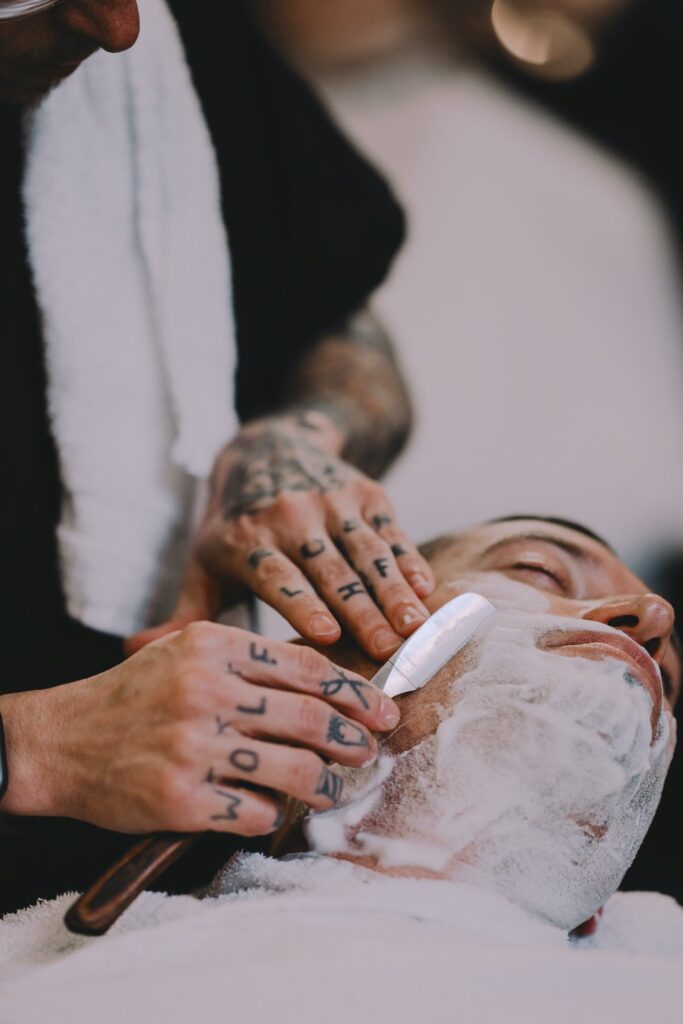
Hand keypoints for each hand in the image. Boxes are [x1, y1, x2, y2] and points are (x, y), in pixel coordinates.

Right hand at [0, 623, 399, 835]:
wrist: (61, 741)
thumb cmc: (134, 695)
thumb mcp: (187, 652)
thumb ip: (250, 660)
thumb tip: (326, 682)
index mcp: (213, 647)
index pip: (305, 667)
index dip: (353, 691)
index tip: (381, 708)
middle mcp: (206, 692)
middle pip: (309, 718)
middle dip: (352, 738)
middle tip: (368, 750)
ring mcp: (194, 747)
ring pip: (293, 770)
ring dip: (325, 783)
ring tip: (334, 786)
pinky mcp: (182, 799)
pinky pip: (254, 812)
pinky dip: (272, 813)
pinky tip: (271, 808)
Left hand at [139, 416, 434, 660]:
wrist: (271, 445)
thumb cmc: (234, 522)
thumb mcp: (204, 559)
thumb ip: (184, 612)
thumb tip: (134, 652)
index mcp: (246, 539)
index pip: (277, 575)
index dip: (302, 604)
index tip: (328, 636)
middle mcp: (290, 516)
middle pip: (330, 570)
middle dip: (362, 612)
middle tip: (388, 651)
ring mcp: (332, 502)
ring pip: (367, 552)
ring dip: (393, 590)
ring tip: (415, 626)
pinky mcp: (365, 493)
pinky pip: (390, 531)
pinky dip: (408, 559)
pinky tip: (425, 588)